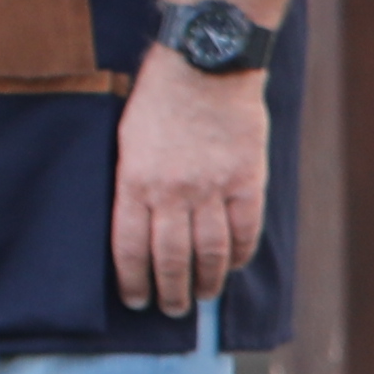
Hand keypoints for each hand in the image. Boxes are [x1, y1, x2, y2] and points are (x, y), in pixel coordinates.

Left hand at [108, 49, 272, 320]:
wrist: (206, 63)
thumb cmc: (158, 97)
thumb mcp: (127, 138)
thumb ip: (131, 183)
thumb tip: (135, 225)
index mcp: (135, 181)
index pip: (129, 248)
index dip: (133, 281)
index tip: (135, 301)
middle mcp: (172, 192)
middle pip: (170, 259)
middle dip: (168, 292)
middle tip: (170, 309)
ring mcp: (211, 188)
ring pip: (209, 253)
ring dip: (205, 282)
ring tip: (201, 296)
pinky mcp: (246, 180)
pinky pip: (244, 231)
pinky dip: (239, 255)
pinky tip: (232, 266)